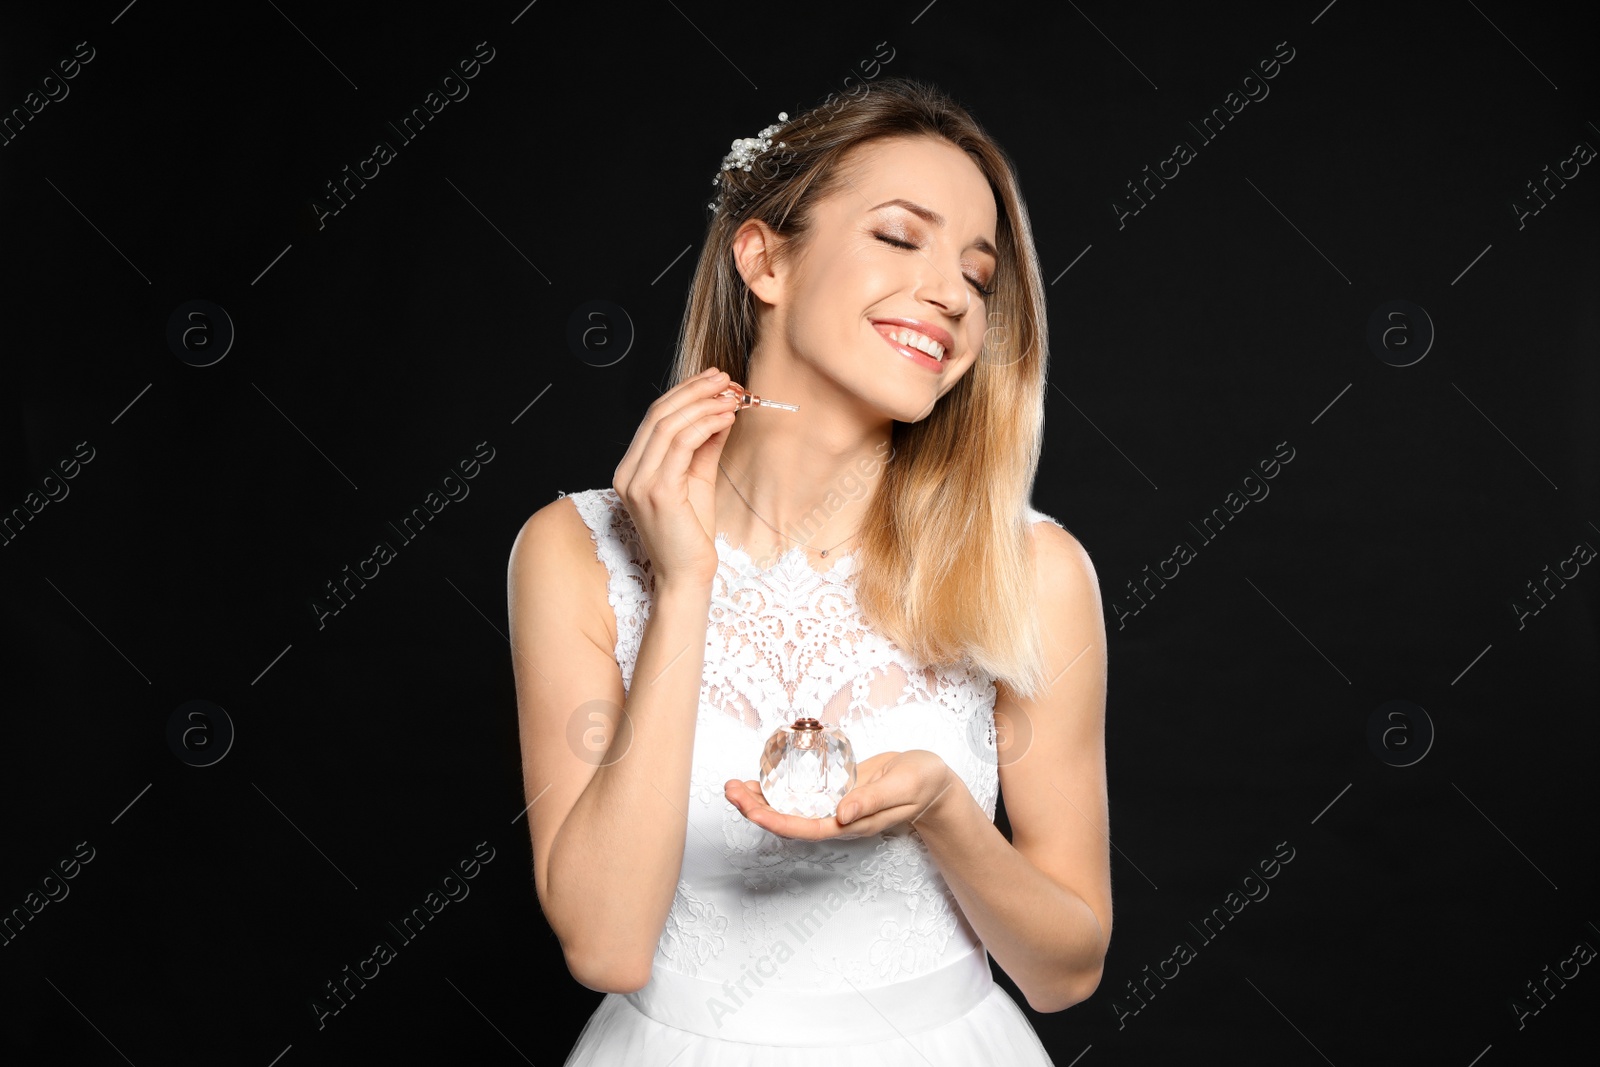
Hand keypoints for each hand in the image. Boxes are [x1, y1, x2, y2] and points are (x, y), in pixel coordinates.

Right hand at [612, 368, 746, 587]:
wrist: (687, 576)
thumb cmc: (691, 535)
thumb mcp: (698, 479)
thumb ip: (705, 445)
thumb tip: (721, 410)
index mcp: (631, 469)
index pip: (655, 418)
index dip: (685, 393)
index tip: (715, 380)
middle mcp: (628, 473)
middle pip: (659, 415)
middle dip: (696, 391)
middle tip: (726, 381)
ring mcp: (638, 482)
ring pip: (669, 425)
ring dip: (704, 404)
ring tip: (732, 397)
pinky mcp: (657, 491)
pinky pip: (681, 444)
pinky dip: (705, 424)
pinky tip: (727, 417)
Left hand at [724, 751, 957, 840]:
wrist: (932, 779)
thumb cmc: (921, 784)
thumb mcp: (902, 788)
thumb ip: (872, 801)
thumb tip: (840, 814)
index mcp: (852, 824)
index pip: (806, 828)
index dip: (775, 820)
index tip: (750, 809)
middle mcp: (838, 819)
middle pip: (789, 820)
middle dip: (757, 807)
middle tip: (730, 790)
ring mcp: (834, 805)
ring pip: (790, 807)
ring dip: (761, 798)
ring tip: (733, 785)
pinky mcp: (834, 790)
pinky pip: (801, 792)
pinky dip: (779, 785)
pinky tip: (761, 776)